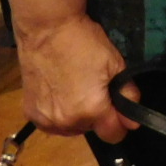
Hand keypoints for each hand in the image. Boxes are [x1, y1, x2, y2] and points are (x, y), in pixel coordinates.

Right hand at [15, 13, 138, 142]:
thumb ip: (127, 95)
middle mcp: (67, 122)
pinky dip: (58, 113)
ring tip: (75, 88)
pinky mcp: (30, 113)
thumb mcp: (115, 64)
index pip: (113, 135)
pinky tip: (59, 92)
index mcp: (91, 110)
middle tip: (94, 88)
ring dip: (76, 116)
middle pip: (91, 130)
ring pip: (71, 128)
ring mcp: (46, 120)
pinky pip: (52, 123)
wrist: (47, 30)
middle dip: (97, 115)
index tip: (118, 108)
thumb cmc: (85, 43)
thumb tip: (134, 122)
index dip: (120, 123)